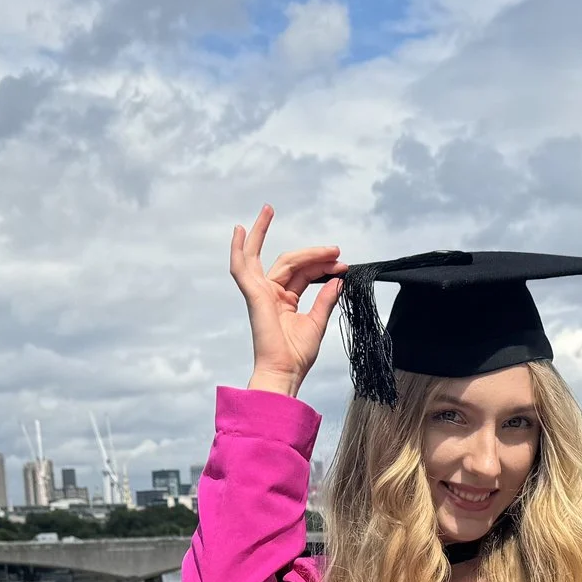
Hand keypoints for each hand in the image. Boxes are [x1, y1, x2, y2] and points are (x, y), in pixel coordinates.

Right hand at [231, 206, 342, 396]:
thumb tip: (337, 279)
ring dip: (268, 233)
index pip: (304, 273)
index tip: (344, 265)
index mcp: (284, 301)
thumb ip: (326, 299)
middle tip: (335, 249)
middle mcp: (271, 294)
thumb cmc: (297, 356)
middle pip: (290, 262)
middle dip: (313, 253)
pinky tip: (239, 229)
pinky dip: (238, 248)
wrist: (285, 372)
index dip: (324, 266)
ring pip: (270, 258)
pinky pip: (241, 267)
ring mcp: (261, 293)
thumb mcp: (317, 322)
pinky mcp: (254, 295)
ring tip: (268, 209)